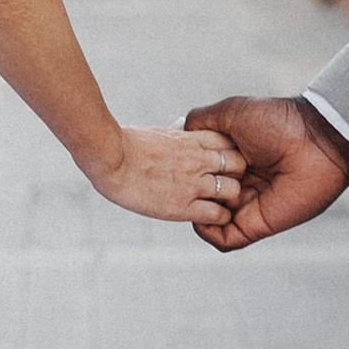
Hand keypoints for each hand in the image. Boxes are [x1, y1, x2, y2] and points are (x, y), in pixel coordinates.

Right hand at [87, 124, 242, 226]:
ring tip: (217, 203)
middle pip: (239, 164)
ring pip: (233, 190)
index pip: (230, 143)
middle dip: (235, 174)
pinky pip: (217, 214)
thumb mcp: (160, 133)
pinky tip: (208, 216)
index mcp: (192, 139)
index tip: (221, 164)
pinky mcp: (183, 206)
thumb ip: (177, 137)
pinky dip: (218, 217)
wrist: (110, 157)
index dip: (229, 155)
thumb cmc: (125, 144)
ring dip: (228, 198)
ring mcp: (193, 183)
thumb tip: (180, 131)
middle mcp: (198, 160)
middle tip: (224, 184)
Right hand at [184, 93, 348, 250]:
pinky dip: (208, 232)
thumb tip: (177, 133)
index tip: (174, 161)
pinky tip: (204, 216)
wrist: (315, 141)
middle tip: (185, 180)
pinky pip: (223, 240)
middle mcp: (237, 184)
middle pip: (200, 198)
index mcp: (232, 160)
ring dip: (198, 210)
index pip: (198, 174)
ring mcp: (246, 206)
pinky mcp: (255, 225)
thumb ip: (201, 121)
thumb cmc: (276, 121)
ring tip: (204, 192)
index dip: (184, 171)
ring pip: (207, 220)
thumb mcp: (230, 112)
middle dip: (187, 193)